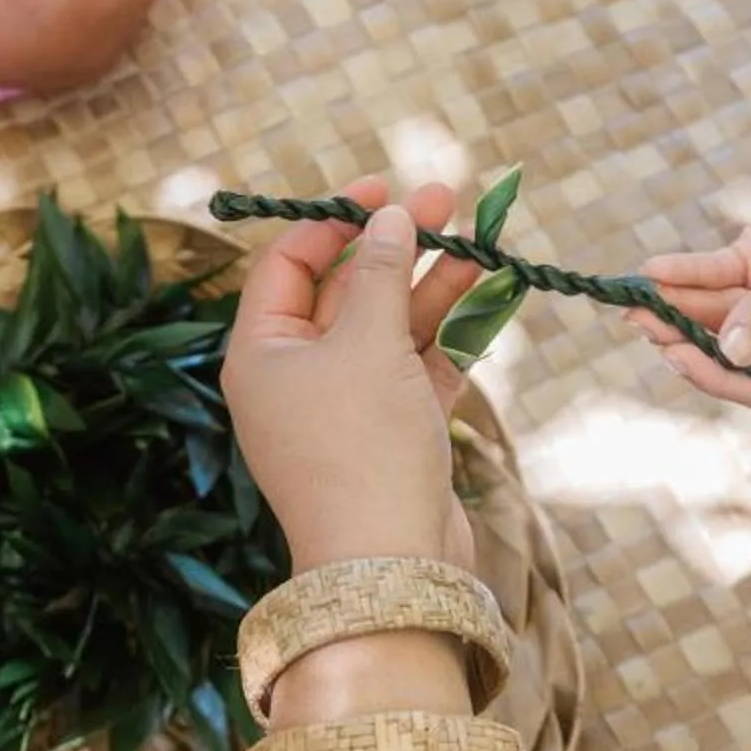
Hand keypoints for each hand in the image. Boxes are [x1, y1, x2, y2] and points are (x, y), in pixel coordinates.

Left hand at [225, 176, 486, 572]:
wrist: (392, 563)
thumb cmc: (361, 449)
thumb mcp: (367, 344)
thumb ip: (382, 272)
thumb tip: (391, 215)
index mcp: (262, 354)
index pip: (288, 265)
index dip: (334, 219)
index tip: (383, 187)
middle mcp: (297, 378)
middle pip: (346, 291)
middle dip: (397, 244)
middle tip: (448, 198)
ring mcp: (348, 408)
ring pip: (391, 326)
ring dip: (433, 283)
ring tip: (481, 238)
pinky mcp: (394, 433)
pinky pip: (420, 366)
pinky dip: (451, 333)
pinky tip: (488, 292)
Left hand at [630, 127, 750, 408]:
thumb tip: (729, 355)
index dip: (716, 375)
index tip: (674, 355)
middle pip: (733, 348)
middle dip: (684, 336)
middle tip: (637, 321)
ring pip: (719, 310)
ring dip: (678, 303)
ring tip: (633, 297)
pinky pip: (720, 274)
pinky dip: (690, 272)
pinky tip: (655, 269)